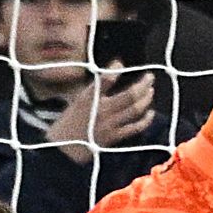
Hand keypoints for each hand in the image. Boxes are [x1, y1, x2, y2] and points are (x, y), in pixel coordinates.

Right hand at [45, 67, 161, 160]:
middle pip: (130, 95)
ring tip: (150, 91)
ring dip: (146, 99)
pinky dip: (145, 120)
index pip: (105, 79)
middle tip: (150, 77)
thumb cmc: (66, 125)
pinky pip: (134, 127)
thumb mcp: (76, 102)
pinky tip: (150, 113)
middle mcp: (102, 109)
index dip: (115, 70)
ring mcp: (110, 124)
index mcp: (89, 98)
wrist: (61, 149)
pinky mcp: (114, 136)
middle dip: (143, 84)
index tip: (120, 63)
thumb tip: (107, 80)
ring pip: (135, 109)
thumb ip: (93, 92)